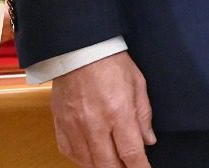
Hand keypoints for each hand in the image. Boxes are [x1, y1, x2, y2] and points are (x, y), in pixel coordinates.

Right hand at [50, 52, 155, 167]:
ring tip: (113, 164)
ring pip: (87, 162)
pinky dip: (82, 160)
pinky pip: (69, 153)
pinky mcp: (60, 125)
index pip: (130, 152)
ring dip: (101, 166)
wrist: (79, 51)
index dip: (139, 167)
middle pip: (107, 164)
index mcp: (118, 112)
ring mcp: (74, 127)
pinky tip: (92, 158)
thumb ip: (143, 115)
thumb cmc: (112, 63)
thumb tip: (148, 141)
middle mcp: (95, 124)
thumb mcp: (138, 84)